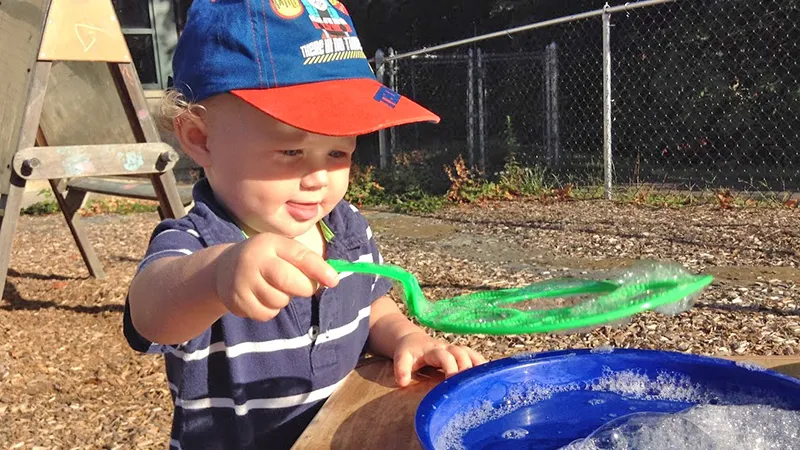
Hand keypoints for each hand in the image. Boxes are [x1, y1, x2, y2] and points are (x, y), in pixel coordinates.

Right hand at [213, 233, 338, 320]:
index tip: (334, 280)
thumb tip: (332, 279)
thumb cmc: (266, 259)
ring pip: (279, 301)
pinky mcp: (237, 300)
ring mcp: (243, 281)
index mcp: (271, 243)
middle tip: (303, 287)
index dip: (319, 269)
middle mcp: (255, 259)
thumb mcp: (282, 251)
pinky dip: (270, 310)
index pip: (299, 256)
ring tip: (273, 288)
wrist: (223, 269)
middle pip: (289, 281)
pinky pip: (267, 313)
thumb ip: (305, 261)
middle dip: (304, 288)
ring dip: (283, 299)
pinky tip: (261, 298)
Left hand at [393, 332, 485, 386]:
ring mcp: (456, 350)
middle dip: (467, 367)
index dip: (450, 368)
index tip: (452, 381)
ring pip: (471, 354)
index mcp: (433, 350)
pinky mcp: (461, 354)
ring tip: (488, 379)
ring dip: (479, 365)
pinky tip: (492, 376)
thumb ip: (401, 368)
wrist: (412, 339)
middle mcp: (447, 348)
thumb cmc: (408, 351)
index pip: (445, 357)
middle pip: (462, 354)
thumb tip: (403, 382)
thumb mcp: (401, 357)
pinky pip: (475, 356)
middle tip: (471, 384)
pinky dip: (483, 365)